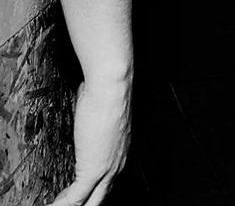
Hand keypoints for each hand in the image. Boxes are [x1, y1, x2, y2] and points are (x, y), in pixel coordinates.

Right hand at [48, 74, 131, 204]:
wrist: (110, 88)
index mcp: (121, 152)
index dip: (92, 191)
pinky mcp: (95, 171)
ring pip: (90, 202)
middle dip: (85, 204)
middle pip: (101, 198)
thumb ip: (92, 124)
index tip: (75, 194)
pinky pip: (76, 199)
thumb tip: (83, 116)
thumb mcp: (98, 114)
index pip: (108, 182)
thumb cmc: (106, 94)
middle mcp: (119, 164)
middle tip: (65, 204)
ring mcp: (108, 169)